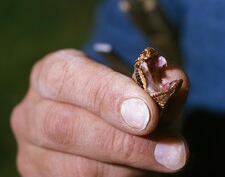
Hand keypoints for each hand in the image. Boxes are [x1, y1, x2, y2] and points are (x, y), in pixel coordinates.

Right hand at [10, 49, 188, 175]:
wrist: (104, 122)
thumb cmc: (121, 98)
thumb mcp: (139, 82)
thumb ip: (159, 79)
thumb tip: (173, 83)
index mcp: (51, 75)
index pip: (66, 78)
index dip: (107, 95)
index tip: (149, 115)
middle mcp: (33, 112)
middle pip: (65, 128)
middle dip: (124, 142)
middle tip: (174, 152)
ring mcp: (32, 152)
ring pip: (75, 168)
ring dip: (127, 168)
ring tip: (165, 162)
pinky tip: (141, 172)